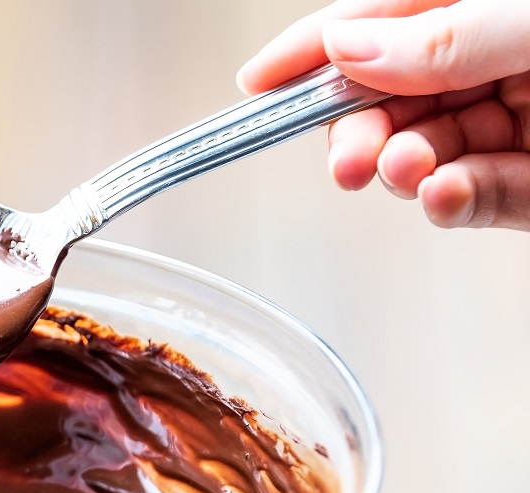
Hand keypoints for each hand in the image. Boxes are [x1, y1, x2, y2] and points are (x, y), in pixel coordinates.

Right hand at [238, 0, 529, 230]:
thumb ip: (448, 37)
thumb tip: (350, 47)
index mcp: (487, 8)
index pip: (382, 21)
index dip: (314, 48)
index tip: (258, 81)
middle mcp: (494, 65)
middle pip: (391, 97)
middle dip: (360, 130)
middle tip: (349, 159)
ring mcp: (514, 124)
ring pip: (424, 155)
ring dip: (403, 171)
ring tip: (407, 171)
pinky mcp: (528, 183)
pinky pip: (475, 200)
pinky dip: (452, 205)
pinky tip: (446, 195)